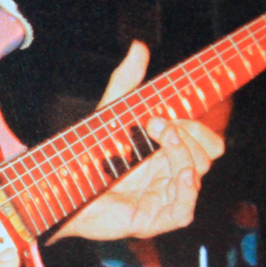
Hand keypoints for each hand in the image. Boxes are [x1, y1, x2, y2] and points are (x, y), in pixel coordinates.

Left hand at [56, 42, 224, 241]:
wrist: (59, 186)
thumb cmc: (85, 152)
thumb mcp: (110, 113)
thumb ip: (126, 82)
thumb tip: (139, 47)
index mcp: (165, 151)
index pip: (205, 140)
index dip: (195, 128)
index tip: (161, 117)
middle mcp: (168, 173)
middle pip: (206, 156)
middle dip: (188, 137)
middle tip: (156, 127)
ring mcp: (162, 196)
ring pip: (196, 177)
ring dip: (185, 157)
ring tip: (162, 145)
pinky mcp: (152, 219)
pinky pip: (184, 211)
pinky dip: (187, 192)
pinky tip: (181, 176)